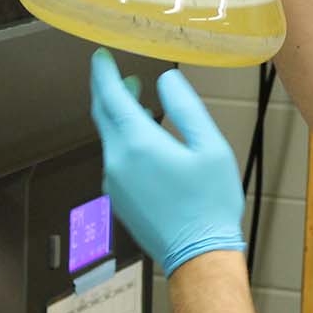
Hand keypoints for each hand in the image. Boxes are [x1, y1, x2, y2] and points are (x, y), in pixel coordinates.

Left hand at [90, 49, 245, 276]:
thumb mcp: (211, 147)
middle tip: (122, 76)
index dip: (103, 73)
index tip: (101, 57)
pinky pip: (115, 161)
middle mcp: (118, 162)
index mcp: (138, 144)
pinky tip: (144, 144)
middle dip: (110, 92)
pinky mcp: (118, 200)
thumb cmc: (210, 204)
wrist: (198, 255)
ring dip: (120, 118)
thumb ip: (186, 108)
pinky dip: (124, 142)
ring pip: (109, 139)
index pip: (110, 97)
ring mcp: (114, 184)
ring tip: (140, 107)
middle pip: (103, 116)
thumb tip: (166, 80)